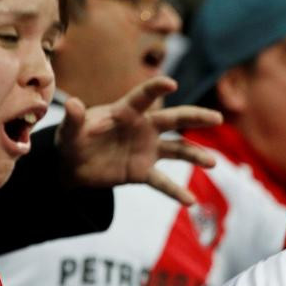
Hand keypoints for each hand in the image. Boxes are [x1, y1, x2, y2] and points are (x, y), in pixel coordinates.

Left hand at [56, 76, 221, 204]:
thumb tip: (72, 104)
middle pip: (174, 120)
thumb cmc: (73, 141)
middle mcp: (143, 128)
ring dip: (195, 155)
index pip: (144, 97)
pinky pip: (163, 182)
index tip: (171, 84)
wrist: (72, 168)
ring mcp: (147, 150)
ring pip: (177, 150)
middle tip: (217, 118)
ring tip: (212, 162)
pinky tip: (191, 202)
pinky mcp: (143, 172)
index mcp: (126, 112)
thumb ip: (73, 119)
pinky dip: (176, 192)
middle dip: (196, 118)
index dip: (156, 89)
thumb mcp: (69, 131)